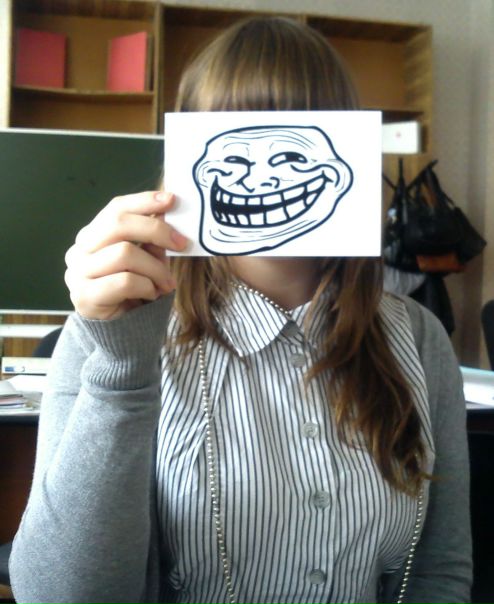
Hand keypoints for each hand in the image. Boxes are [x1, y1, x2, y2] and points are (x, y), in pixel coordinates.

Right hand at [64, 191, 186, 319]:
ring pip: (124, 253)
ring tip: (166, 283)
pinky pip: (125, 281)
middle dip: (156, 230)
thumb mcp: (147, 260)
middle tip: (181, 244)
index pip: (116, 209)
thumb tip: (167, 212)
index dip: (144, 202)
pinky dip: (146, 286)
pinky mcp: (84, 296)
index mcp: (92, 235)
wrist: (121, 332)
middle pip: (118, 225)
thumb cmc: (135, 292)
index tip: (172, 201)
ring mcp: (77, 273)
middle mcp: (79, 250)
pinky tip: (152, 295)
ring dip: (155, 268)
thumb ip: (151, 240)